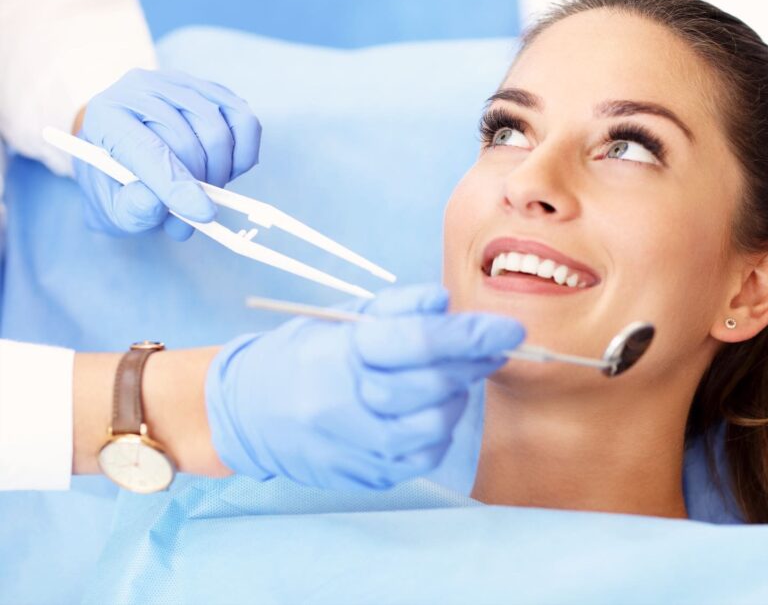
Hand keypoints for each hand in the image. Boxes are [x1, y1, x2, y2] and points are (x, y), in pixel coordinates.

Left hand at [74, 68, 260, 239]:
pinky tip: (226, 168)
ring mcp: (180, 83)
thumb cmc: (120, 187)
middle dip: (199, 186)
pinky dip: (244, 154)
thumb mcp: (115, 209)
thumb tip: (158, 202)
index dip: (176, 183)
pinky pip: (245, 121)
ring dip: (220, 173)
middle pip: (187, 141)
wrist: (129, 157)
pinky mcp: (212, 88)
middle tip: (192, 213)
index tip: (203, 213)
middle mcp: (140, 88)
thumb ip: (133, 209)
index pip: (147, 149)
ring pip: (218, 132)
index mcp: (105, 116)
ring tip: (204, 190)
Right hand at [205, 284, 524, 490]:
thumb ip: (398, 306)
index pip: (420, 342)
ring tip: (446, 377)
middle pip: (435, 385)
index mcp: (341, 353)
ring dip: (455, 397)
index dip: (472, 334)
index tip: (511, 328)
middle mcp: (346, 403)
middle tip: (490, 345)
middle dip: (472, 363)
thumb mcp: (343, 316)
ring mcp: (356, 445)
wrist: (247, 413)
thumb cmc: (303, 355)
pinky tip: (424, 409)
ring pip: (436, 425)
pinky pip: (425, 456)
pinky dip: (437, 430)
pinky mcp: (366, 474)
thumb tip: (446, 302)